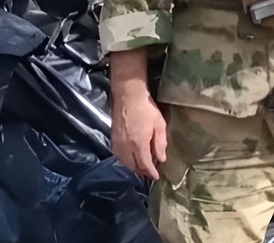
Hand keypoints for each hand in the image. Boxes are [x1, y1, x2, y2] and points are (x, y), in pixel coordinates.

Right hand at [109, 49, 167, 179]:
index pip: (144, 164)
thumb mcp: (159, 125)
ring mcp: (117, 143)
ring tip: (143, 168)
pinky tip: (132, 159)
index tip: (156, 177)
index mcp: (138, 143)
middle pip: (133, 166)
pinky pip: (119, 156)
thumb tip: (161, 159)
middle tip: (151, 173)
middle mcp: (126, 147)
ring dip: (134, 168)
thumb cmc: (147, 109)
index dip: (151, 172)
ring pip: (125, 163)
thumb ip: (160, 143)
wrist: (128, 96)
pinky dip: (126, 161)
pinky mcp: (113, 139)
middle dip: (142, 172)